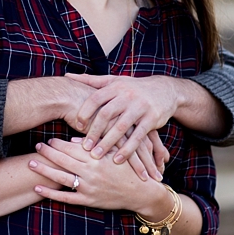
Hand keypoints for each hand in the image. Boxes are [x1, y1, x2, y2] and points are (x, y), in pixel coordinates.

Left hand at [27, 138, 175, 217]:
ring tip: (30, 162)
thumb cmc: (129, 169)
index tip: (49, 140)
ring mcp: (89, 187)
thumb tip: (72, 140)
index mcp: (98, 158)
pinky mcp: (88, 200)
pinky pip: (65, 197)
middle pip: (63, 160)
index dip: (59, 144)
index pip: (73, 148)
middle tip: (36, 146)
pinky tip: (36, 187)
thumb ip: (96, 145)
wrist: (142, 192)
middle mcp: (91, 171)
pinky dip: (50, 193)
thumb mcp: (116, 153)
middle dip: (48, 153)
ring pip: (60, 177)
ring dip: (43, 170)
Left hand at [65, 74, 180, 179]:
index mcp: (116, 87)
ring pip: (121, 127)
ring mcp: (141, 107)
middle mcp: (128, 96)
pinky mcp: (152, 119)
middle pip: (107, 114)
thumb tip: (67, 75)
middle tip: (84, 147)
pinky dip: (127, 149)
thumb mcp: (114, 81)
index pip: (96, 98)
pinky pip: (138, 136)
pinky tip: (117, 159)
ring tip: (96, 156)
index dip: (85, 112)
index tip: (76, 125)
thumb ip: (91, 80)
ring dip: (108, 143)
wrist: (166, 90)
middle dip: (94, 132)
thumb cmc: (133, 88)